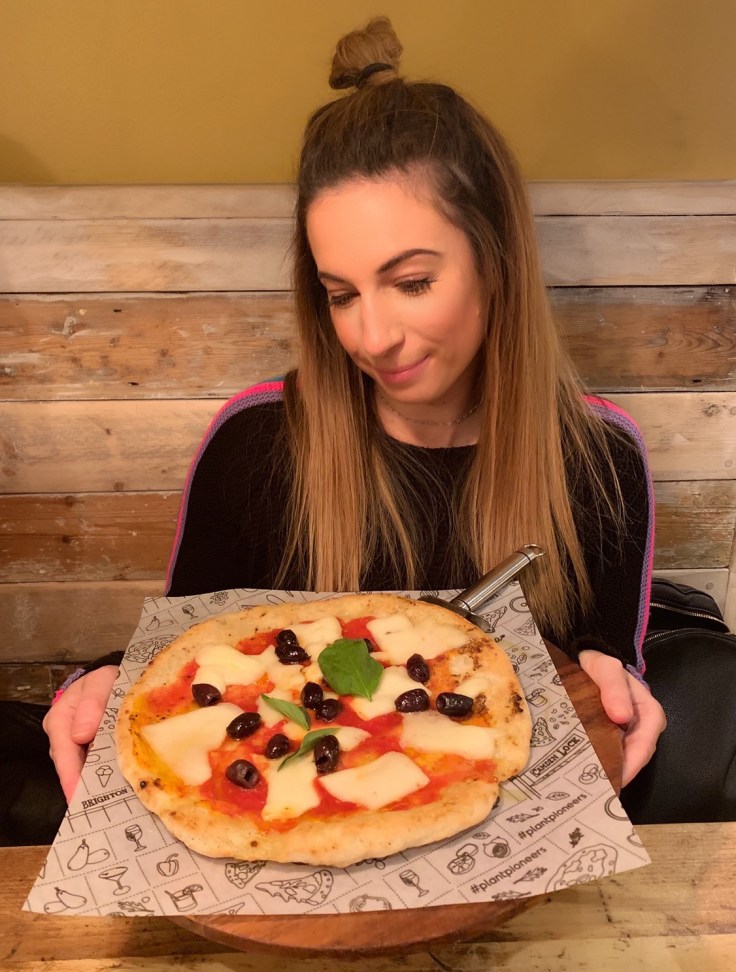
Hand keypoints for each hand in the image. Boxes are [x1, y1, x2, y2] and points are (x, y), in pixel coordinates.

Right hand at [42, 665, 118, 801]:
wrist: (118, 678)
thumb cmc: (106, 680)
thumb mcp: (101, 682)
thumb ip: (92, 703)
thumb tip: (81, 734)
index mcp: (61, 719)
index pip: (63, 753)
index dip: (71, 776)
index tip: (77, 796)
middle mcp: (65, 737)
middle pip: (73, 767)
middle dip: (86, 787)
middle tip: (99, 809)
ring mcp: (79, 747)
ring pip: (87, 771)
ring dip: (99, 785)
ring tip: (113, 804)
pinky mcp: (95, 753)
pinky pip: (100, 768)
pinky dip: (109, 777)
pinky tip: (122, 788)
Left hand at [577, 649, 665, 786]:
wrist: (585, 660)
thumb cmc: (600, 664)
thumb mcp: (607, 669)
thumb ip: (615, 688)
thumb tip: (622, 717)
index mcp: (649, 714)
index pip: (643, 747)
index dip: (630, 766)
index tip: (612, 780)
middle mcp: (641, 730)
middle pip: (632, 759)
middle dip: (615, 774)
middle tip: (593, 790)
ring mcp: (625, 736)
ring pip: (619, 760)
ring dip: (604, 772)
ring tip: (584, 787)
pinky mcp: (609, 738)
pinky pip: (606, 754)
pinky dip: (596, 763)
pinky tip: (580, 773)